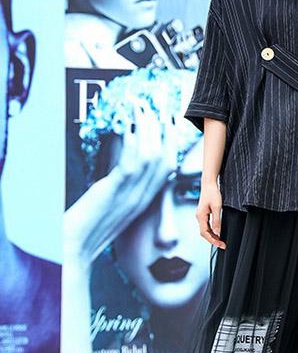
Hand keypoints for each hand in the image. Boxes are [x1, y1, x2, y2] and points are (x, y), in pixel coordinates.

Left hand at [64, 100, 177, 266]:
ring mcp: (130, 196)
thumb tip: (120, 162)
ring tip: (139, 107)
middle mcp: (141, 197)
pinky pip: (130, 164)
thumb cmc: (85, 227)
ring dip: (146, 128)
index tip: (167, 120)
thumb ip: (118, 186)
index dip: (170, 141)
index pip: (167, 167)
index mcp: (142, 200)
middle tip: (157, 106)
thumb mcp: (109, 203)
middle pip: (164, 158)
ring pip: (150, 157)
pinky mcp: (114, 192)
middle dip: (163, 129)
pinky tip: (127, 125)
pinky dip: (131, 141)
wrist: (73, 246)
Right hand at [196, 182, 226, 248]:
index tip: (220, 245)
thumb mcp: (217, 207)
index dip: (212, 240)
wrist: (209, 184)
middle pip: (204, 233)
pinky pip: (207, 225)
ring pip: (205, 230)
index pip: (205, 233)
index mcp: (201, 216)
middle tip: (222, 245)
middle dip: (213, 240)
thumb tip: (217, 232)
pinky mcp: (203, 214)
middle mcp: (199, 217)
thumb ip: (217, 221)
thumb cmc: (212, 193)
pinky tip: (217, 233)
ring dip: (213, 236)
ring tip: (221, 241)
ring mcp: (200, 216)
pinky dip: (212, 231)